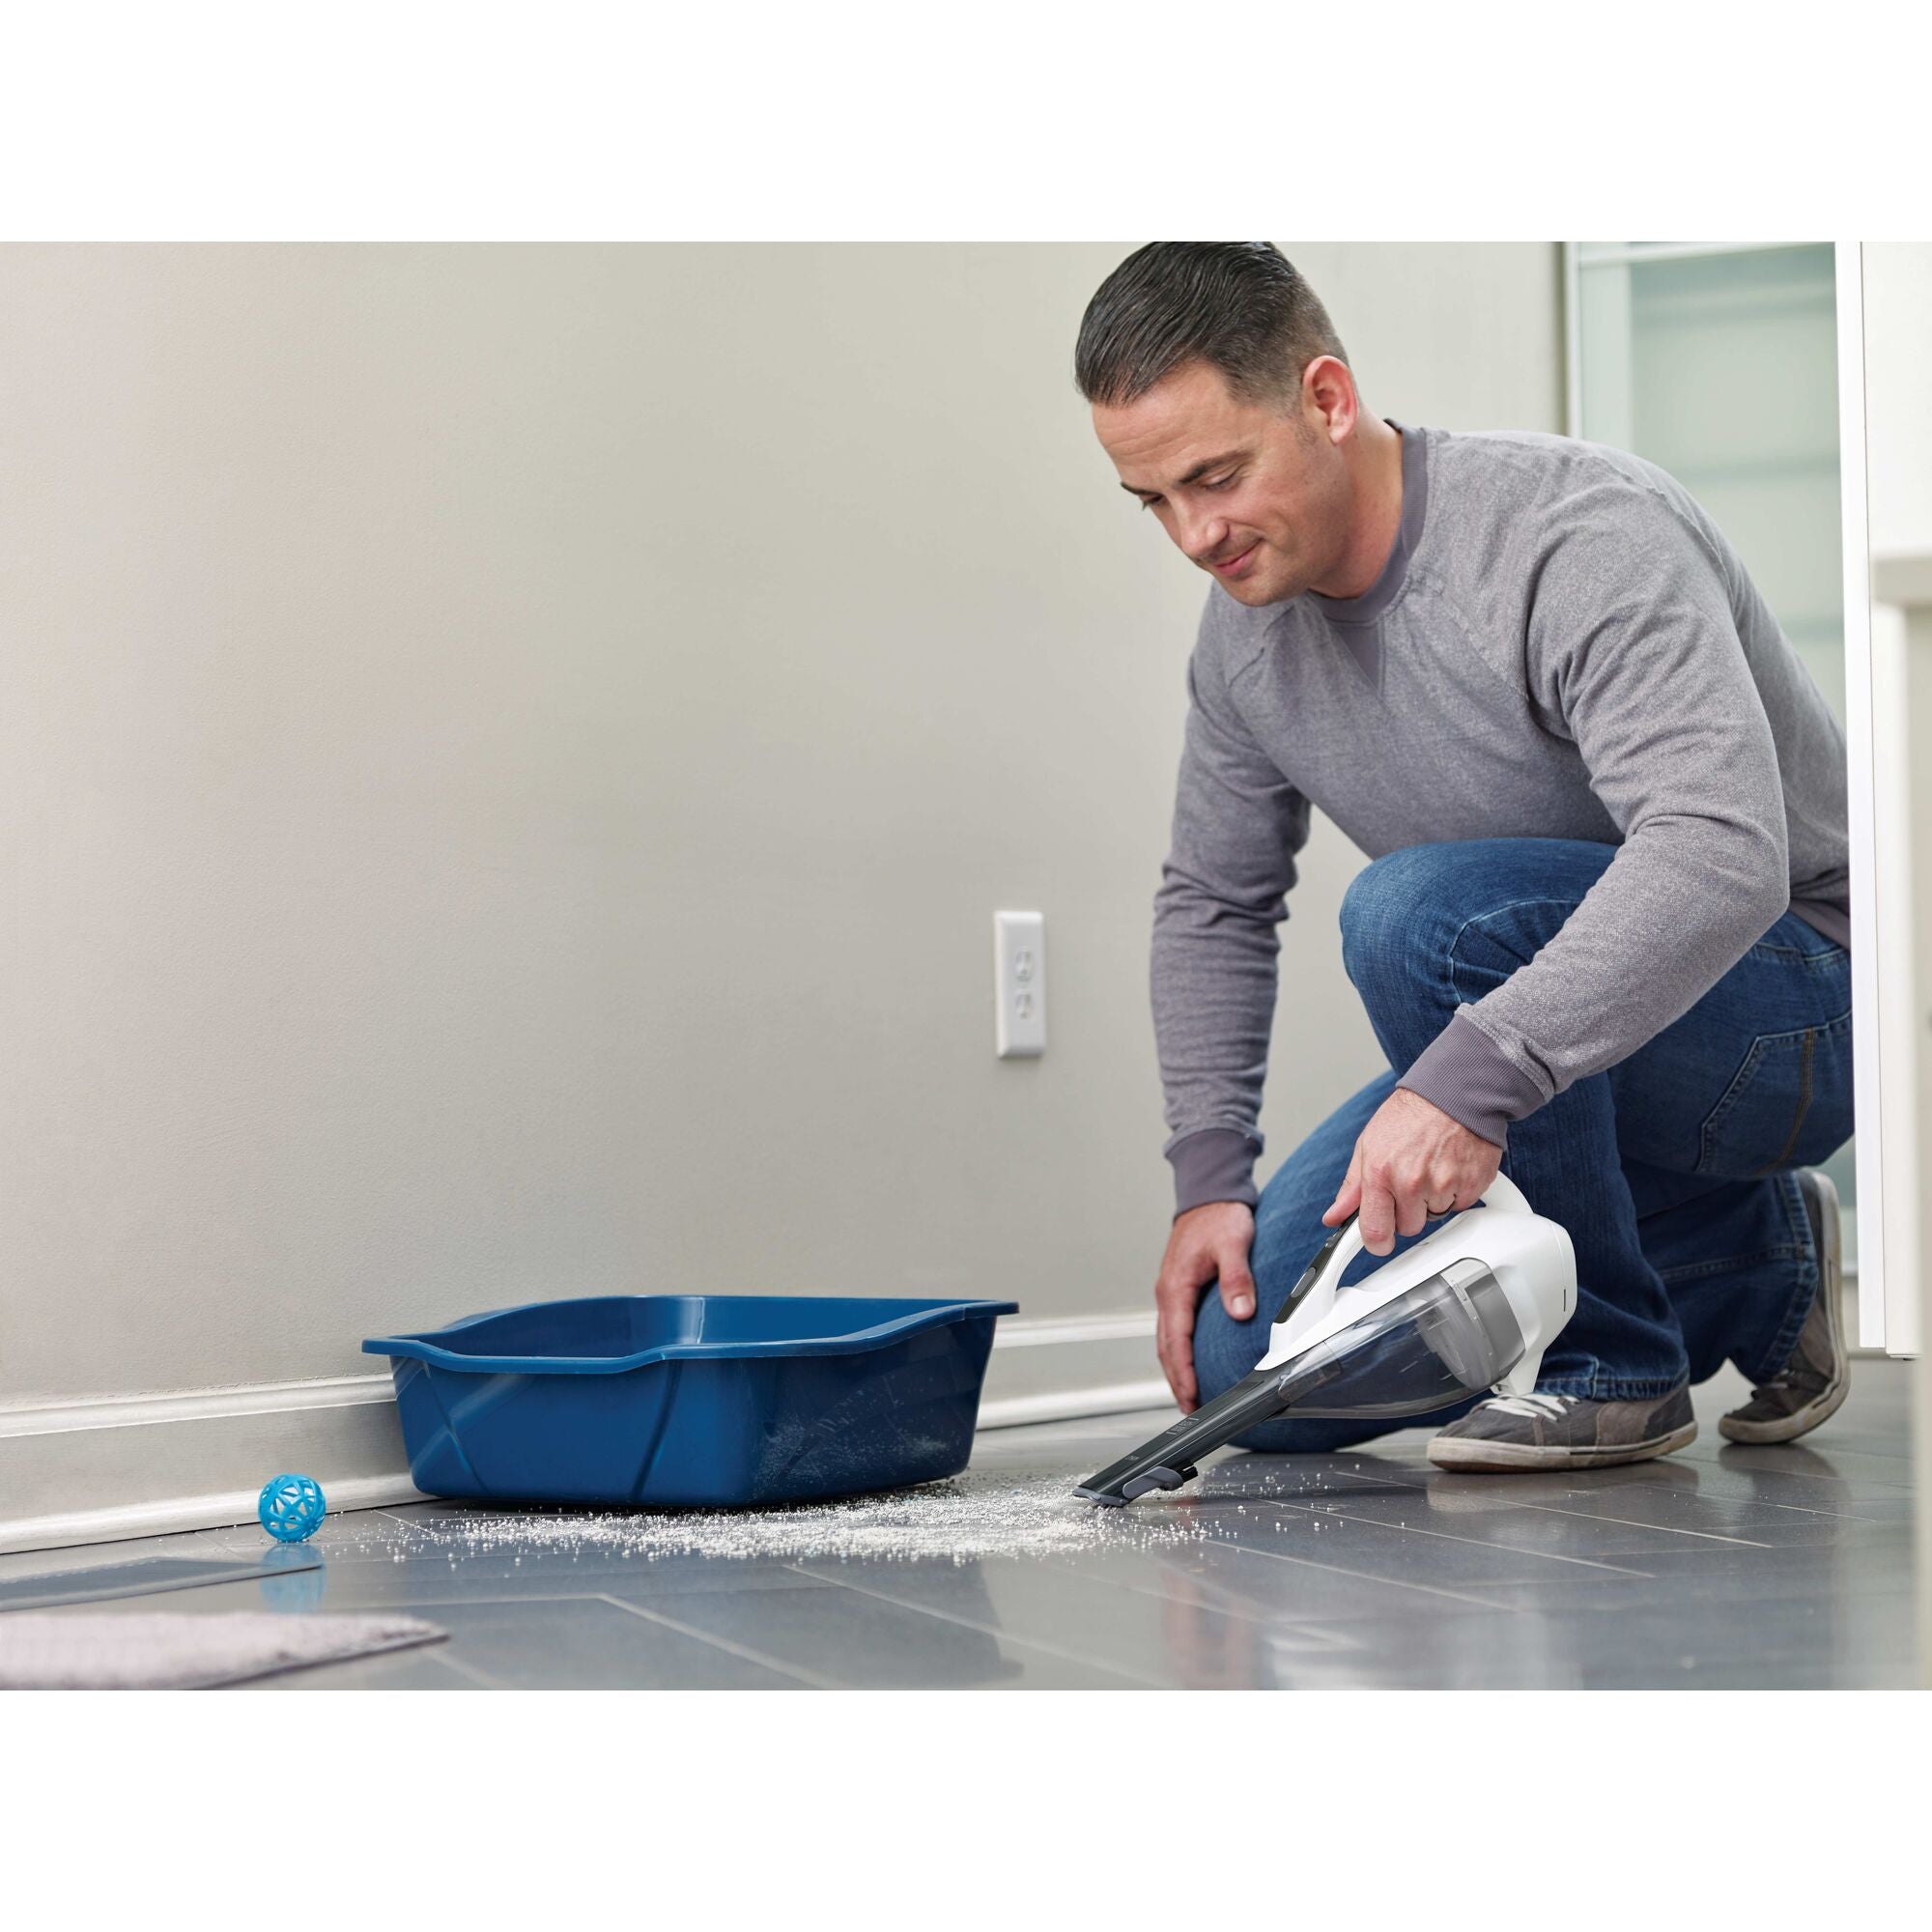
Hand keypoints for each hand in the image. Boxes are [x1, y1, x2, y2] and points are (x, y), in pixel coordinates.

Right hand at [1154, 1200, 1255, 1413]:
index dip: (1183, 1372)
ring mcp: (1170, 1292)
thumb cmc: (1219, 1217)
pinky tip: (1190, 1361)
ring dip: (1175, 1369)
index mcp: (1176, 1286)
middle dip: (1176, 1380)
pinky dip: (1177, 1351)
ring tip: (1188, 1395)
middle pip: (1166, 1347)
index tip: (1192, 1396)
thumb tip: (1239, 1311)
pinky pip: (1172, 1328)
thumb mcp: (1233, 1243)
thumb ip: (1236, 1278)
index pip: (1176, 1340)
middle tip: (1190, 1409)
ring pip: (1166, 1340)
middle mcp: (1168, 1292)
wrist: (1208, 1194)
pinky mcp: (1178, 1289)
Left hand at [1321, 1087, 1501, 1255]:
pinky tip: (1448, 1167)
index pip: (1375, 1232)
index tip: (1378, 1241)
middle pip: (1407, 1228)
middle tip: (1409, 1182)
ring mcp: (1443, 1185)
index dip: (1376, 1242)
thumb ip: (1352, 1186)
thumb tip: (1334, 1216)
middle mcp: (1412, 1182)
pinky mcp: (1471, 1185)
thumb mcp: (1369, 1144)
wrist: (1454, 1093)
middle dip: (1406, 1211)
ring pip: (1434, 1217)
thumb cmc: (1410, 1115)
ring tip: (1430, 1168)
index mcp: (1380, 1173)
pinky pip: (1458, 1206)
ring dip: (1431, 1201)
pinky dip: (1454, 1192)